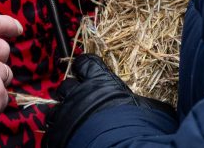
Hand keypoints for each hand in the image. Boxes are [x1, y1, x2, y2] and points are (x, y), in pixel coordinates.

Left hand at [44, 54, 175, 147]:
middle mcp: (80, 95)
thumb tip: (150, 107)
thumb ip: (143, 104)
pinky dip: (58, 137)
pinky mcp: (57, 137)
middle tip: (80, 102)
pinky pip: (51, 134)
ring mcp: (66, 115)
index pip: (86, 63)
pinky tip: (67, 141)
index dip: (85, 67)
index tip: (87, 70)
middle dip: (71, 93)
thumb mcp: (152, 110)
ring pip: (55, 110)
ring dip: (62, 115)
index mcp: (101, 82)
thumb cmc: (143, 128)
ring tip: (72, 124)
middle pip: (66, 86)